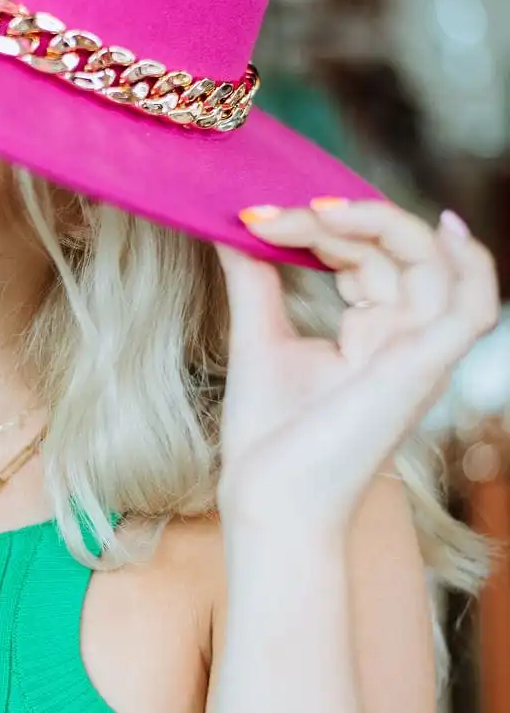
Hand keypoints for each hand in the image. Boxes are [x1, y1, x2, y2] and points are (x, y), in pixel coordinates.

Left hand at [213, 200, 499, 532]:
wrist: (268, 498)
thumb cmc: (268, 438)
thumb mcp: (259, 337)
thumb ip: (255, 279)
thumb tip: (236, 224)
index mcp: (373, 336)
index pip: (370, 256)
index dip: (324, 225)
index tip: (258, 216)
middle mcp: (405, 342)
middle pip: (399, 250)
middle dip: (340, 220)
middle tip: (273, 217)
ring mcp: (419, 355)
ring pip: (435, 263)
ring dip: (380, 224)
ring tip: (317, 214)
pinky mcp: (425, 369)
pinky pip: (475, 307)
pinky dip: (471, 264)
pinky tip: (446, 228)